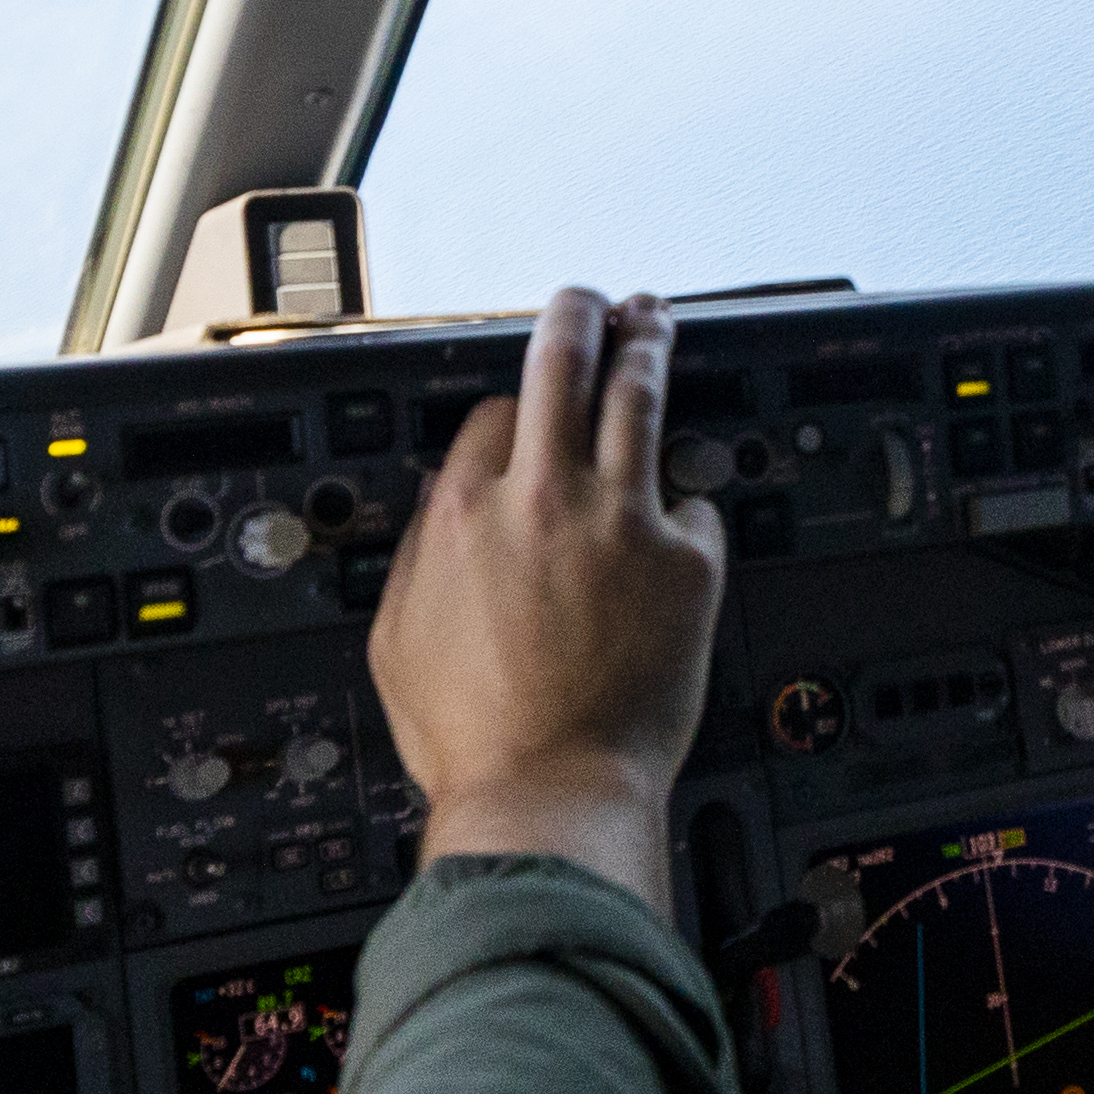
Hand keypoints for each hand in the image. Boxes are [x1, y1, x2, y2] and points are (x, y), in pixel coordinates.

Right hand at [370, 289, 723, 915]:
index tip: (524, 416)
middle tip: (588, 301)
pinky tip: (688, 503)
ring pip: (640, 398)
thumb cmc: (475, 737)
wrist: (552, 792)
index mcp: (465, 511)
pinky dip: (688, 501)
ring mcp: (624, 519)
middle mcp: (544, 496)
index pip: (492, 413)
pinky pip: (696, 503)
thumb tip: (440, 513)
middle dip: (576, 317)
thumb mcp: (398, 639)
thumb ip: (418, 557)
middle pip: (562, 364)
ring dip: (646, 345)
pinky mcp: (689, 558)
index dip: (511, 411)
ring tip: (653, 321)